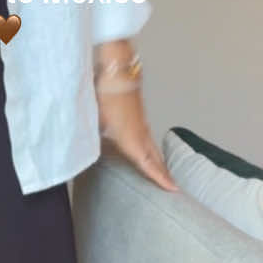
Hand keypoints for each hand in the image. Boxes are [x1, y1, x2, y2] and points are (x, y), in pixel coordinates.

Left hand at [96, 74, 180, 192]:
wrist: (117, 72)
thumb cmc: (107, 96)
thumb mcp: (98, 121)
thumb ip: (96, 138)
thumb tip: (89, 149)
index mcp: (131, 139)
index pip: (148, 163)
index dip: (160, 177)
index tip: (173, 189)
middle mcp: (141, 133)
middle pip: (156, 157)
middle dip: (164, 172)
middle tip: (173, 186)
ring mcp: (142, 123)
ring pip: (153, 146)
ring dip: (159, 160)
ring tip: (164, 171)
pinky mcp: (139, 114)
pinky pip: (148, 136)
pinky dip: (152, 146)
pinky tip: (147, 147)